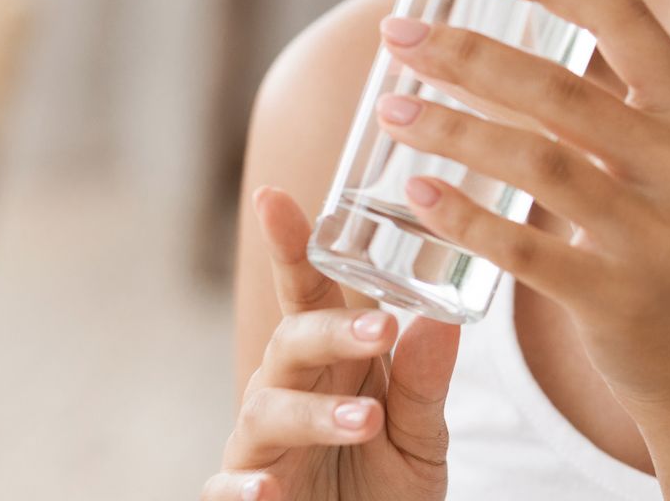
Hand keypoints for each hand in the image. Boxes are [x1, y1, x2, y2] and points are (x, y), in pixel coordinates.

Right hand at [202, 186, 459, 500]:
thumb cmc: (387, 485)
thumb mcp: (422, 437)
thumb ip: (423, 384)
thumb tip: (442, 320)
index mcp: (330, 357)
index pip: (308, 290)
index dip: (289, 243)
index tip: (275, 197)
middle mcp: (287, 389)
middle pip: (291, 340)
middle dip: (331, 329)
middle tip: (381, 327)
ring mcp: (259, 444)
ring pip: (268, 408)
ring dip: (317, 412)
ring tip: (367, 420)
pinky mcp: (241, 496)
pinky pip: (226, 486)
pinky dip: (243, 489)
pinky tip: (268, 493)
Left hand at [373, 0, 669, 427]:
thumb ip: (618, 110)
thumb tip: (510, 48)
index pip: (624, 19)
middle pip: (560, 88)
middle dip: (469, 54)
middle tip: (399, 33)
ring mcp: (657, 233)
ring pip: (537, 161)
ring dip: (453, 129)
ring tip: (389, 110)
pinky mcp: (620, 298)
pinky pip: (526, 249)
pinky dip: (464, 217)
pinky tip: (415, 193)